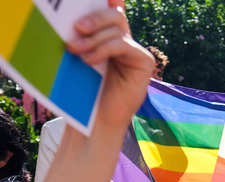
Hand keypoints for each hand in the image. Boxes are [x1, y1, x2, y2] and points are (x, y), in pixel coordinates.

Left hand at [67, 1, 153, 128]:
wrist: (100, 119)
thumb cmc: (88, 91)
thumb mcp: (81, 58)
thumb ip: (83, 38)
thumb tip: (73, 20)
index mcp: (110, 37)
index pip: (111, 10)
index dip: (110, 0)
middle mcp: (125, 41)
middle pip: (115, 15)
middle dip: (95, 17)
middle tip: (77, 28)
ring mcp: (136, 50)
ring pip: (117, 29)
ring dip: (93, 38)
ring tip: (74, 50)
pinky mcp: (144, 61)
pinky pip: (122, 44)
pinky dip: (103, 49)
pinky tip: (89, 59)